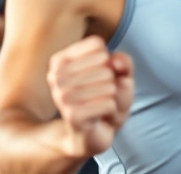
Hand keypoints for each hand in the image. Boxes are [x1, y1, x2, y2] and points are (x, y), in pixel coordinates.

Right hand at [47, 36, 133, 158]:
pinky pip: (109, 103)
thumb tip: (115, 61)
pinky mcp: (73, 115)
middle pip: (105, 65)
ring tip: (100, 106)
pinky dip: (112, 111)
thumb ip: (124, 62)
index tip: (98, 74)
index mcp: (60, 60)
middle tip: (101, 95)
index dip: (108, 60)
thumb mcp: (118, 76)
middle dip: (112, 82)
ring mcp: (62, 96)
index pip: (96, 45)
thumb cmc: (103, 99)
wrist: (91, 135)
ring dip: (112, 98)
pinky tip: (101, 116)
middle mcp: (56, 76)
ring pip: (109, 85)